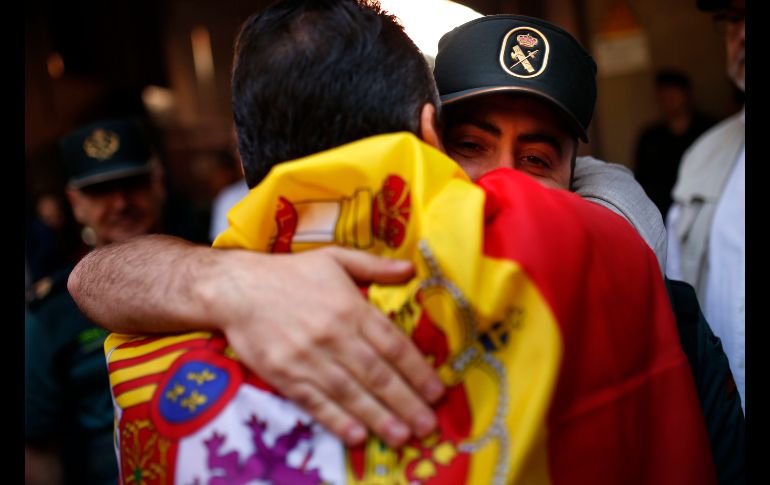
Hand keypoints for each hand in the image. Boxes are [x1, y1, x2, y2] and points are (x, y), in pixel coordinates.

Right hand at [201, 246, 445, 447]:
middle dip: (406, 401)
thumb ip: (374, 267)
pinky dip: (338, 421)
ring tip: (403, 436)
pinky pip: (316, 403)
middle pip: (377, 374)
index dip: (417, 371)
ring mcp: (308, 358)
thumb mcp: (335, 258)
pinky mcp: (284, 376)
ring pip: (351, 393)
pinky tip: (358, 436)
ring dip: (379, 417)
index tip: (437, 391)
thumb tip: (411, 269)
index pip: (393, 345)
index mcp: (351, 307)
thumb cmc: (290, 273)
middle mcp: (334, 335)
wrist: (237, 289)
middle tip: (428, 424)